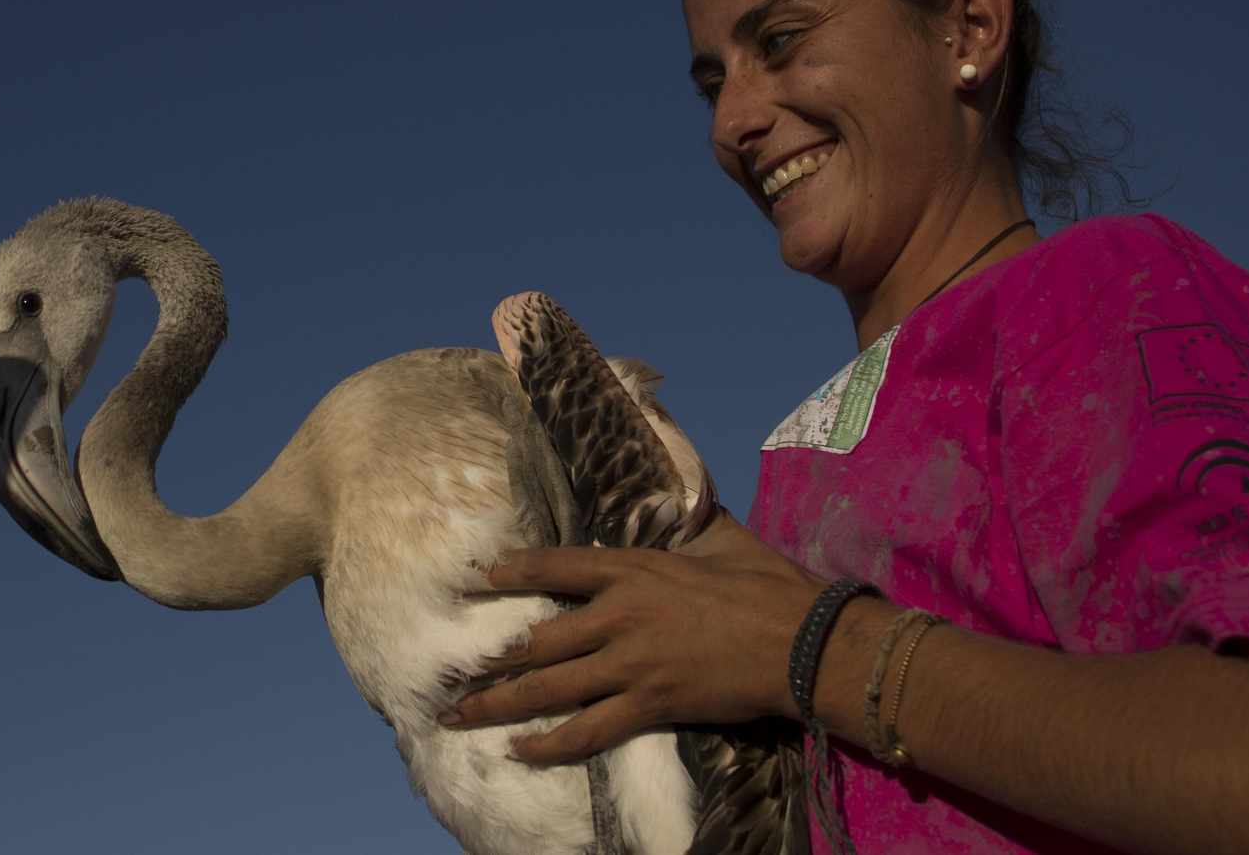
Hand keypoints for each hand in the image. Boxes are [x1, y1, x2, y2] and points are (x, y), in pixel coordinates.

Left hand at [441, 509, 826, 763]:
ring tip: (458, 714)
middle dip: (486, 657)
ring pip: (546, 687)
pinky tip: (520, 752)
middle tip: (447, 670)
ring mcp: (630, 663)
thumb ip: (688, 523)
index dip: (513, 571)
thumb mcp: (721, 538)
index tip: (477, 578)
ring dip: (496, 704)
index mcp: (636, 568)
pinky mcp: (649, 704)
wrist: (801, 640)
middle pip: (536, 638)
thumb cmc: (767, 584)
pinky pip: (586, 731)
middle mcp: (621, 614)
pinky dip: (548, 745)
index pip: (558, 566)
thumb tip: (682, 496)